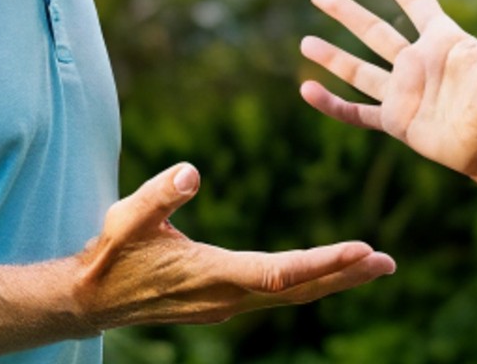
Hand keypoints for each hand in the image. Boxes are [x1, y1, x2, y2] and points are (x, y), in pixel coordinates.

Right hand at [74, 162, 394, 329]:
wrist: (89, 299)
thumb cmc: (109, 254)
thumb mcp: (126, 218)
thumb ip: (159, 195)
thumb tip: (191, 171)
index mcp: (211, 275)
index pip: (279, 271)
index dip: (323, 262)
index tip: (361, 249)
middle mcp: (227, 297)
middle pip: (298, 288)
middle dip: (344, 275)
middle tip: (387, 262)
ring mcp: (227, 303)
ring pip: (292, 294)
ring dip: (334, 280)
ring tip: (375, 266)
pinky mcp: (224, 300)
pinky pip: (279, 293)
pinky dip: (310, 282)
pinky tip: (330, 271)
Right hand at [301, 0, 476, 178]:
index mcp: (441, 40)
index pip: (415, 0)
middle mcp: (417, 62)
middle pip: (374, 31)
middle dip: (347, 12)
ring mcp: (403, 91)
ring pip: (359, 69)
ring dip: (332, 56)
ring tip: (304, 40)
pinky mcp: (394, 120)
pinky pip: (356, 111)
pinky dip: (331, 103)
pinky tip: (308, 90)